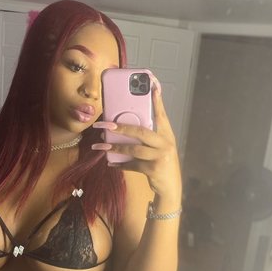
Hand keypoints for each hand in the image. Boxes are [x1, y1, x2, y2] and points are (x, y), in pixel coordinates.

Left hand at [92, 78, 181, 203]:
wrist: (170, 187)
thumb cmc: (162, 163)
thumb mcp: (159, 147)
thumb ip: (148, 137)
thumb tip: (123, 128)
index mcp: (167, 134)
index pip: (161, 113)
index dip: (156, 99)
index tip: (152, 84)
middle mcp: (165, 143)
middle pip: (141, 131)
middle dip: (121, 127)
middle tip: (105, 125)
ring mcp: (160, 156)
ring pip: (134, 149)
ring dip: (115, 148)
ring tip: (100, 146)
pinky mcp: (153, 169)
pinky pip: (132, 165)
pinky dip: (120, 165)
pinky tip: (111, 163)